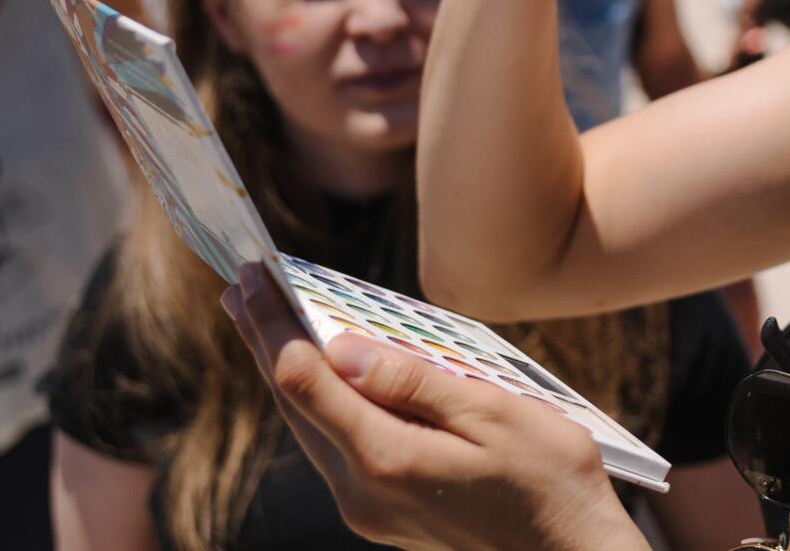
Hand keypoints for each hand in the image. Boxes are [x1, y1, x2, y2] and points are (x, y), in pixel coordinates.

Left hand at [224, 264, 645, 550]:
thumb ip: (413, 382)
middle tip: (241, 285)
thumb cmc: (548, 477)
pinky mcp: (381, 513)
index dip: (275, 324)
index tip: (255, 275)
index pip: (306, 380)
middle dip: (265, 341)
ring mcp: (367, 508)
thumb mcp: (493, 413)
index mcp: (388, 458)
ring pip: (309, 428)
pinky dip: (318, 402)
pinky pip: (333, 447)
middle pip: (295, 404)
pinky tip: (321, 375)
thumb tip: (340, 348)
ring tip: (265, 321)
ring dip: (286, 371)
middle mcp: (362, 490)